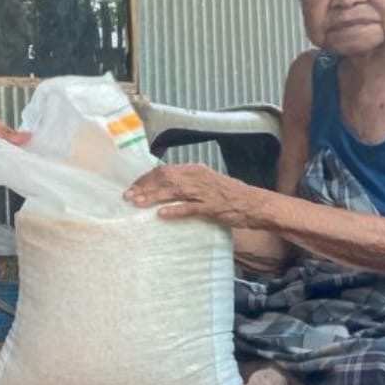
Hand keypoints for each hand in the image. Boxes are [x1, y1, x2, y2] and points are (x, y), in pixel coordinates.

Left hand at [125, 162, 266, 225]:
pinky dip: (174, 210)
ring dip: (152, 197)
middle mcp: (198, 177)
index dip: (146, 178)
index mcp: (196, 170)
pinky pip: (189, 207)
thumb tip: (167, 189)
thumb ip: (189, 184)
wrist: (256, 204)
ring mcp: (204, 192)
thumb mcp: (208, 184)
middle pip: (164, 177)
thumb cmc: (231, 196)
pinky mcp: (211, 207)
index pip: (165, 170)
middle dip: (144, 186)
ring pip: (173, 190)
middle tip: (128, 196)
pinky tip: (161, 214)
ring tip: (136, 204)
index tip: (133, 186)